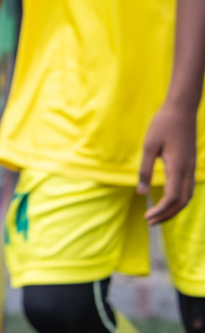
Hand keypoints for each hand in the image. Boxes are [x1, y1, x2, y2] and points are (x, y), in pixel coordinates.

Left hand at [139, 100, 196, 223]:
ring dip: (173, 209)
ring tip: (158, 215)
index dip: (160, 211)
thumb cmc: (163, 125)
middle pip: (182, 202)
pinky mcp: (190, 164)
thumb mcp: (149, 146)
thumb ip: (145, 170)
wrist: (181, 110)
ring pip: (187, 197)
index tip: (147, 217)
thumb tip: (141, 192)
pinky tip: (167, 201)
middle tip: (150, 222)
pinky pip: (188, 188)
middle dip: (167, 215)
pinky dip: (178, 200)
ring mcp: (192, 168)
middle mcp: (188, 171)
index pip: (172, 198)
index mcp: (178, 167)